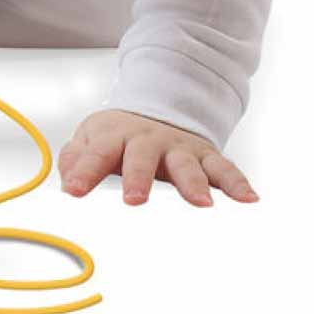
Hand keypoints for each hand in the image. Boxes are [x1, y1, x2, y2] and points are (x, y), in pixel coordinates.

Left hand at [57, 109, 259, 206]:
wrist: (157, 110)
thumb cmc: (120, 136)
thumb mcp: (92, 138)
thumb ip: (75, 158)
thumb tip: (66, 177)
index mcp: (114, 135)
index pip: (96, 152)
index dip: (84, 170)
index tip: (74, 190)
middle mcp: (147, 139)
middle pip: (141, 157)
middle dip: (137, 177)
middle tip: (133, 199)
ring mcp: (179, 147)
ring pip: (186, 163)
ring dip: (193, 182)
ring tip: (200, 203)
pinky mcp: (205, 156)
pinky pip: (224, 168)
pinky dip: (237, 183)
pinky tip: (248, 200)